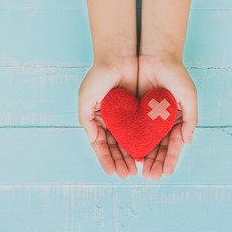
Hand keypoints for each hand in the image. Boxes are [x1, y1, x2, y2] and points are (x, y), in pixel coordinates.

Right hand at [79, 57, 137, 177]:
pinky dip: (143, 143)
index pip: (101, 144)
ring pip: (129, 142)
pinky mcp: (140, 112)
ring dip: (131, 156)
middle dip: (120, 161)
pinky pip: (142, 130)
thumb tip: (92, 138)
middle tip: (126, 175)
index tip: (111, 172)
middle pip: (116, 147)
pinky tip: (145, 154)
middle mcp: (112, 121)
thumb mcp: (86, 96)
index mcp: (98, 120)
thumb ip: (85, 118)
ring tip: (136, 170)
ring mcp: (126, 118)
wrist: (119, 56)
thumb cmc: (99, 75)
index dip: (106, 159)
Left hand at [138, 55, 197, 178]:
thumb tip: (188, 141)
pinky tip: (129, 156)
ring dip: (143, 158)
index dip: (171, 159)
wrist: (155, 54)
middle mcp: (162, 123)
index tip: (166, 172)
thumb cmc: (175, 73)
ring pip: (145, 143)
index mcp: (176, 120)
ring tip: (139, 172)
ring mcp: (147, 119)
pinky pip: (131, 131)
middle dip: (156, 162)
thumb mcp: (187, 94)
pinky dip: (131, 144)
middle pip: (159, 147)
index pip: (174, 144)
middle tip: (150, 176)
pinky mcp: (133, 113)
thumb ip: (190, 117)